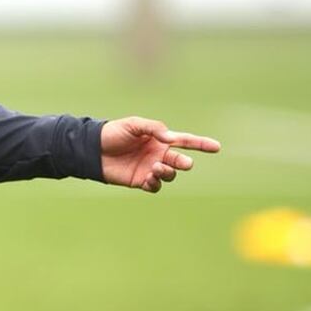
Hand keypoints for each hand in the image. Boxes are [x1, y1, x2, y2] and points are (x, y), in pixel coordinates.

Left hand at [101, 116, 220, 192]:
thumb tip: (171, 138)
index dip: (201, 144)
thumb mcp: (134, 124)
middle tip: (183, 163)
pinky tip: (148, 178)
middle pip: (180, 161)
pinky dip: (156, 183)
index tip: (217, 147)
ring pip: (170, 175)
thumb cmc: (113, 133)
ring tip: (156, 167)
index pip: (185, 141)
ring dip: (167, 172)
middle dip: (183, 163)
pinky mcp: (141, 181)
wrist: (93, 149)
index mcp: (159, 139)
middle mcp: (158, 154)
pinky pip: (155, 186)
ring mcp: (151, 168)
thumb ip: (154, 129)